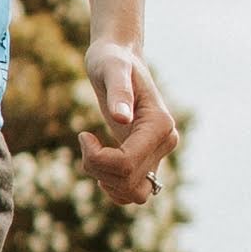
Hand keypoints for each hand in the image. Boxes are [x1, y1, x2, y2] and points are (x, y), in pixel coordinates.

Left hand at [82, 39, 177, 208]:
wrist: (118, 57)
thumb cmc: (112, 60)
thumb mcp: (110, 69)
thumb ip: (119, 91)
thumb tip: (122, 118)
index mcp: (161, 125)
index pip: (128, 164)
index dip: (98, 158)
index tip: (84, 136)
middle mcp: (166, 142)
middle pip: (129, 181)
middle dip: (98, 167)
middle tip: (85, 140)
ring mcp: (159, 153)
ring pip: (135, 194)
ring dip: (106, 180)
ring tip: (93, 151)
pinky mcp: (148, 159)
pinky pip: (135, 192)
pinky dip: (114, 186)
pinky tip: (101, 162)